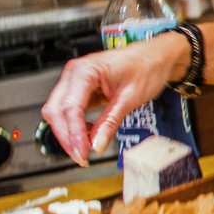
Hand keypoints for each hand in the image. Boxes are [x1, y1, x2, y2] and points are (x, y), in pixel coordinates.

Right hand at [40, 33, 187, 164]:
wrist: (157, 57)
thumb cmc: (147, 67)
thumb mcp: (130, 98)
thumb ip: (110, 122)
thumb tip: (96, 144)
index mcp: (84, 70)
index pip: (70, 108)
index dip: (73, 134)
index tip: (81, 152)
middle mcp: (74, 73)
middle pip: (56, 111)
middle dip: (66, 136)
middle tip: (80, 156)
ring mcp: (75, 81)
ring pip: (59, 112)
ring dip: (69, 132)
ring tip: (86, 147)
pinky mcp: (81, 89)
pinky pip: (70, 110)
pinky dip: (76, 125)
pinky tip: (89, 134)